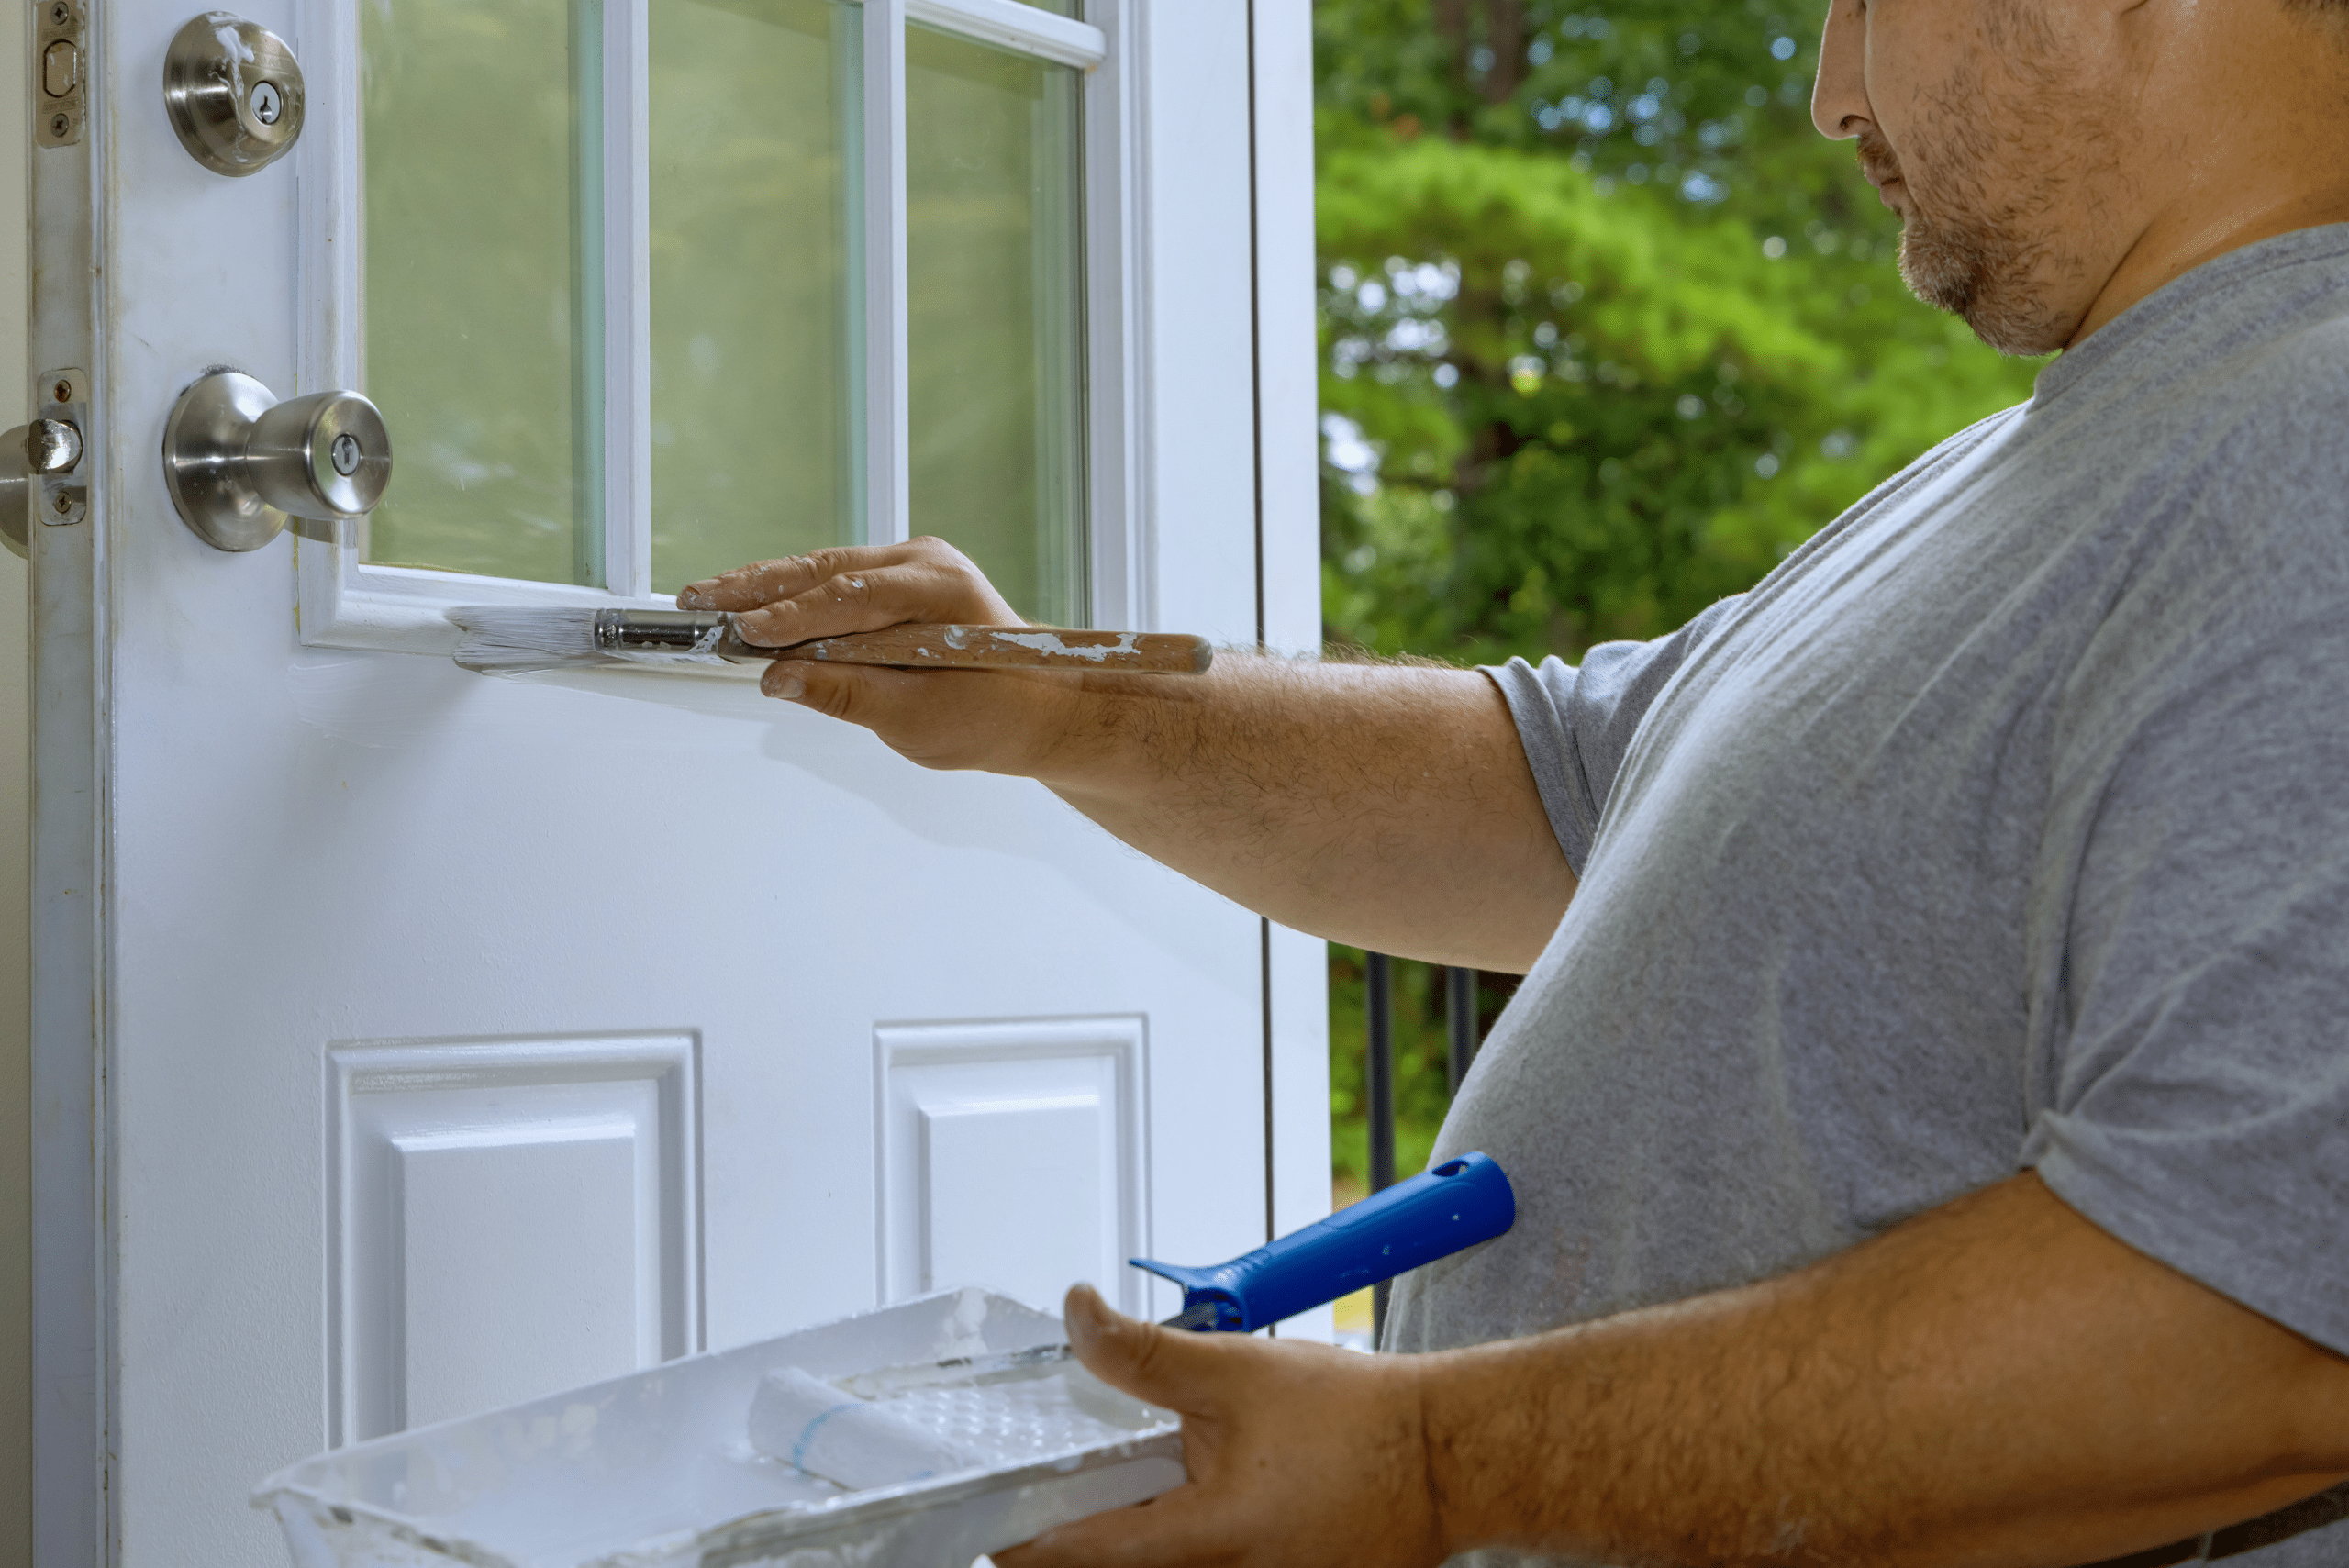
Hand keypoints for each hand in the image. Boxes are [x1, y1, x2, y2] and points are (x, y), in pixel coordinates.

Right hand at [677, 538, 1082, 773]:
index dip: (790, 617)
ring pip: (823, 570)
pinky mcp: (898, 580)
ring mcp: (911, 564)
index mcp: (941, 588)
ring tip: (708, 598)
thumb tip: (776, 679)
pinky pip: (834, 582)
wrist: (1040, 707)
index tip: (743, 634)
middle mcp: (925, 562)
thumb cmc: (994, 716)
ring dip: (764, 586)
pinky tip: (748, 603)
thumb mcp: (917, 720)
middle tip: (699, 601)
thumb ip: (845, 694)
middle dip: (757, 588)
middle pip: (825, 570)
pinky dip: (790, 594)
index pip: (849, 596)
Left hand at [996, 1286, 1450, 1567]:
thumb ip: (1144, 1355)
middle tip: (1041, 1510)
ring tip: (1112, 1506)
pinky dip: (1178, 1554)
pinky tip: (1180, 1511)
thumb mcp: (1236, 1371)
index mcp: (1213, 1539)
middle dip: (1075, 1549)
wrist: (1447, 1457)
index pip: (1083, 1558)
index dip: (1022, 1544)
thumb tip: (1077, 1318)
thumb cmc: (1357, 1421)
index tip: (985, 1528)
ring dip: (1131, 1552)